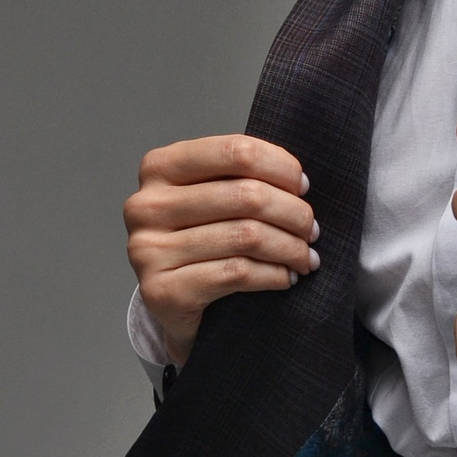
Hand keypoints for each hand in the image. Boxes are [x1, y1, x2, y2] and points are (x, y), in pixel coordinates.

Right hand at [124, 134, 317, 366]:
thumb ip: (242, 178)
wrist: (174, 305)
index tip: (303, 187)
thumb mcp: (214, 198)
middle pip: (246, 196)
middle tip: (311, 230)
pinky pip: (237, 273)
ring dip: (290, 248)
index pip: (235, 151)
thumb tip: (300, 180)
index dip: (281, 167)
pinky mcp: (163, 291)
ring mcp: (148, 250)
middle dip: (293, 213)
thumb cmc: (202, 242)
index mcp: (159, 168)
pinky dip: (274, 275)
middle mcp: (145, 206)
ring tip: (305, 256)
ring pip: (247, 236)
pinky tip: (286, 277)